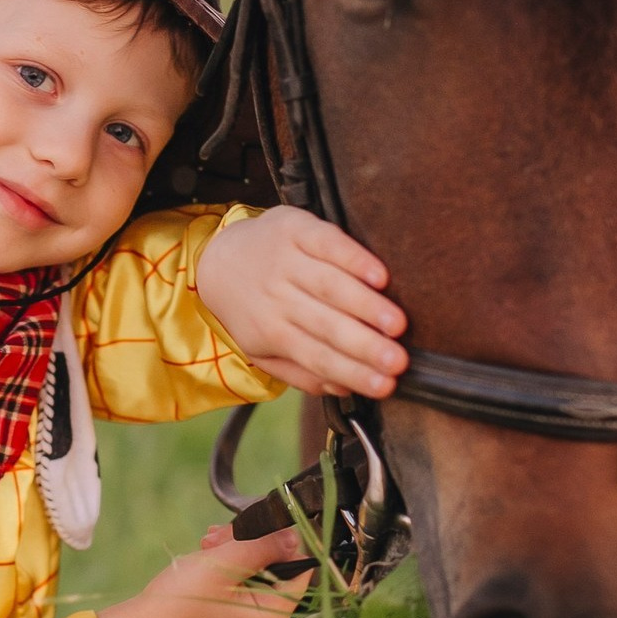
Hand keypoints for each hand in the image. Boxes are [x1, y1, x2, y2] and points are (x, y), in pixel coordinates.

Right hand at [98, 524, 309, 617]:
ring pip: (257, 558)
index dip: (287, 539)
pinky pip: (240, 566)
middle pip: (277, 559)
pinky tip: (206, 545)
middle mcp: (267, 611)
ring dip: (235, 542)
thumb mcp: (226, 564)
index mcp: (275, 612)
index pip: (302, 566)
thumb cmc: (184, 600)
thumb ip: (264, 545)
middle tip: (222, 533)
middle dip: (252, 538)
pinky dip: (225, 552)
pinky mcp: (230, 598)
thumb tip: (294, 532)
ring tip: (208, 540)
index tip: (264, 520)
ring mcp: (248, 605)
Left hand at [196, 205, 407, 397]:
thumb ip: (300, 374)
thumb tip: (341, 389)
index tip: (386, 386)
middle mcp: (277, 297)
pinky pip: (326, 244)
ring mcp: (285, 261)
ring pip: (329, 286)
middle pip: (326, 325)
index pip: (317, 357)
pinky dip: (353, 259)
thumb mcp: (262, 350)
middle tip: (398, 361)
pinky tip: (379, 275)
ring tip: (397, 323)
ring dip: (365, 305)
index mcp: (271, 332)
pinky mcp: (294, 228)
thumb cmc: (252, 310)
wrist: (218, 259)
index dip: (353, 372)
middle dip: (365, 345)